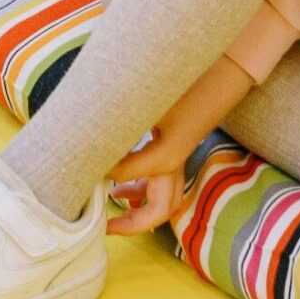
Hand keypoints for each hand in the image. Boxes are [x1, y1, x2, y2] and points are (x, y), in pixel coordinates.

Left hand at [105, 49, 250, 233]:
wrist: (217, 71)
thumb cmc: (180, 83)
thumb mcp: (145, 99)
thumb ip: (119, 118)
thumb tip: (87, 131)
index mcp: (167, 155)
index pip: (126, 173)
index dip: (102, 172)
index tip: (82, 169)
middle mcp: (175, 163)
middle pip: (160, 211)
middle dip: (133, 224)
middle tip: (105, 227)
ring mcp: (178, 158)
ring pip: (164, 198)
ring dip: (139, 208)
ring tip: (111, 205)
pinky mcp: (176, 149)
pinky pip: (161, 180)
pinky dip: (142, 187)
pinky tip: (123, 184)